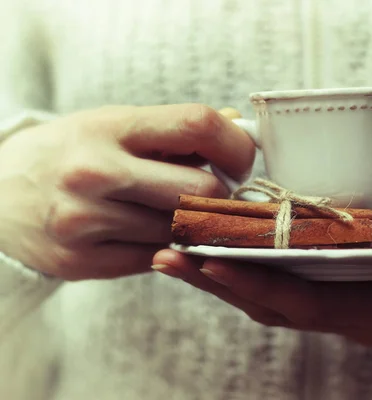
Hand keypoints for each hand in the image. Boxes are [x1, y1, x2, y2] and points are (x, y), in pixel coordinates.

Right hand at [0, 104, 253, 279]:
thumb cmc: (70, 153)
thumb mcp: (113, 125)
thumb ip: (174, 130)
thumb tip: (235, 127)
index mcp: (109, 127)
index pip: (198, 125)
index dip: (236, 145)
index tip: (239, 159)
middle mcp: (94, 171)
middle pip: (202, 190)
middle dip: (222, 195)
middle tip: (212, 193)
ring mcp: (85, 220)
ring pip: (184, 231)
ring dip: (193, 223)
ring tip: (173, 210)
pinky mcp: (83, 262)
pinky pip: (158, 257)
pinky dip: (167, 246)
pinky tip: (149, 230)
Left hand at [152, 222, 371, 345]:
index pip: (306, 305)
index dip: (258, 287)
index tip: (210, 262)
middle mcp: (348, 314)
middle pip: (271, 303)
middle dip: (218, 282)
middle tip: (167, 254)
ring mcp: (338, 301)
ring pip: (267, 294)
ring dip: (220, 273)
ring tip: (174, 247)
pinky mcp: (333, 283)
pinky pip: (278, 279)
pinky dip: (243, 264)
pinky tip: (214, 241)